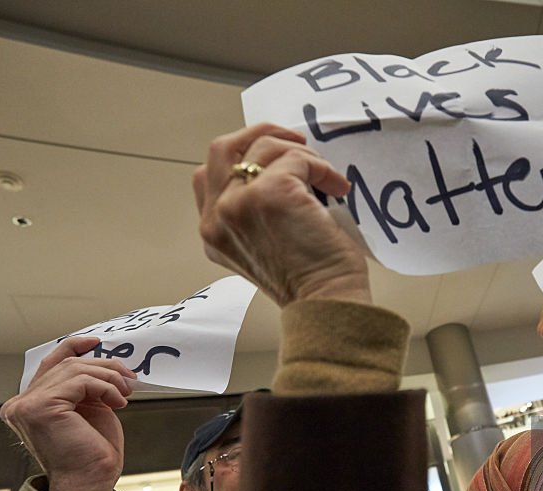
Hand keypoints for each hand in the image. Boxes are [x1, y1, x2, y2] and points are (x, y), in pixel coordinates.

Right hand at [0, 337, 135, 490]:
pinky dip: (105, 387)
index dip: (74, 347)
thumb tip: (106, 364)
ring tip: (126, 392)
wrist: (90, 482)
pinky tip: (118, 402)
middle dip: (103, 366)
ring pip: (76, 370)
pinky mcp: (41, 407)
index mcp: (27, 404)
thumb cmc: (92, 453)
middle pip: (66, 364)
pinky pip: (81, 381)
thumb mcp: (89, 410)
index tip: (98, 342)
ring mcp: (27, 405)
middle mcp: (20, 403)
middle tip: (129, 376)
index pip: (50, 364)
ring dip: (108, 377)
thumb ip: (85, 388)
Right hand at [194, 123, 369, 306]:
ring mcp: (238, 203)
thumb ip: (253, 213)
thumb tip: (283, 168)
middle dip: (261, 134)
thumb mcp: (263, 246)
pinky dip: (321, 167)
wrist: (325, 303)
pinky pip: (296, 158)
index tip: (277, 161)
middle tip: (298, 144)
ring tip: (328, 180)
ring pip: (264, 148)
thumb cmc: (310, 281)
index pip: (206, 175)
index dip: (242, 157)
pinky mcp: (269, 193)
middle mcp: (216, 217)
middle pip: (222, 147)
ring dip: (304, 156)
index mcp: (212, 233)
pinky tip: (336, 187)